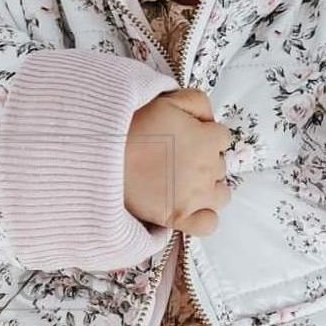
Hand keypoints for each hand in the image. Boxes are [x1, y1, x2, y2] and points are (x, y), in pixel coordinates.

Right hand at [124, 88, 232, 236]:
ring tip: (186, 182)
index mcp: (207, 140)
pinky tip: (191, 208)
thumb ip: (198, 102)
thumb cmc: (133, 125)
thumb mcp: (168, 100)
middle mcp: (207, 170)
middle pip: (220, 166)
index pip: (222, 138)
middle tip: (178, 157)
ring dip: (210, 188)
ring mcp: (195, 197)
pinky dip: (204, 218)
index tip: (188, 137)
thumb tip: (209, 117)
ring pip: (222, 195)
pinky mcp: (179, 218)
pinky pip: (208, 224)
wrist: (103, 154)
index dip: (205, 136)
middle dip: (204, 160)